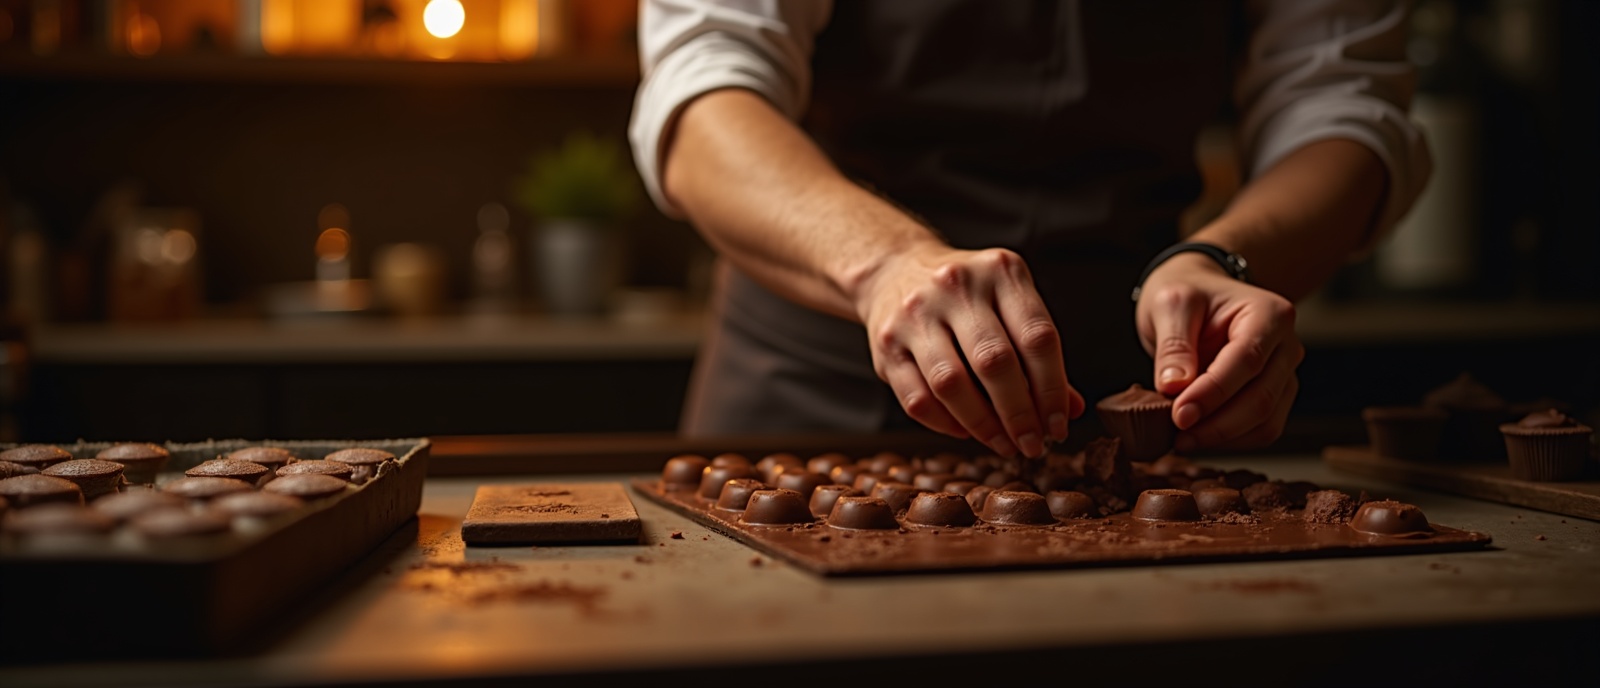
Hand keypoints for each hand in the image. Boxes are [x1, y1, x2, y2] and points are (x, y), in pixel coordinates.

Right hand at [856, 243, 1085, 458]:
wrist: (896, 269)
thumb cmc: (968, 296)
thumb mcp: (1010, 304)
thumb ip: (1039, 353)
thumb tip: (1071, 410)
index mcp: (1000, 271)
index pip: (1037, 337)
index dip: (1053, 389)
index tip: (1059, 425)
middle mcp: (955, 286)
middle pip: (995, 362)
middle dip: (1019, 414)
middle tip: (1032, 444)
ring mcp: (915, 313)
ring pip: (952, 383)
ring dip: (983, 425)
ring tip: (1003, 444)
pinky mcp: (885, 344)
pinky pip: (917, 399)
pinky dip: (946, 424)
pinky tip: (966, 431)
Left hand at [1136, 252, 1303, 451]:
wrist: (1198, 297)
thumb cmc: (1187, 294)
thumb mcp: (1170, 305)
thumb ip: (1173, 345)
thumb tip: (1174, 388)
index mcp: (1270, 314)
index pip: (1246, 362)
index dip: (1212, 394)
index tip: (1178, 415)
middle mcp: (1287, 346)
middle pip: (1261, 398)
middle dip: (1217, 425)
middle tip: (1176, 436)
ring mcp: (1285, 373)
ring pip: (1266, 422)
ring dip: (1223, 438)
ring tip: (1182, 440)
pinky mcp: (1275, 396)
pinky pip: (1261, 429)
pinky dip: (1230, 440)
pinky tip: (1198, 437)